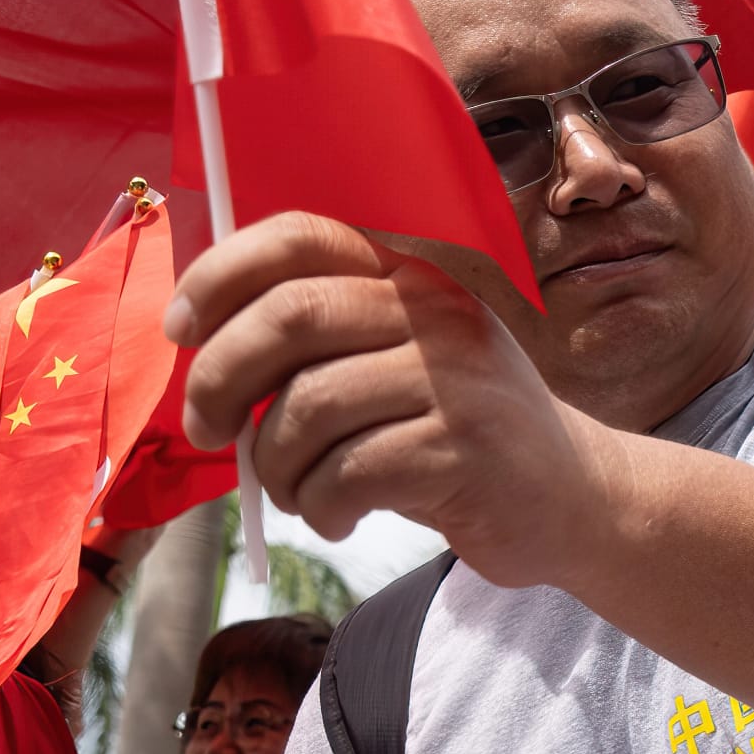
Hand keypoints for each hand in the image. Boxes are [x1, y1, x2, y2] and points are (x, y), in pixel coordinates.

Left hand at [167, 211, 629, 587]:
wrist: (571, 497)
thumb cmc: (453, 432)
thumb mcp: (396, 362)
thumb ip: (317, 343)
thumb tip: (200, 356)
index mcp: (409, 275)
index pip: (298, 236)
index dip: (220, 276)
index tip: (181, 331)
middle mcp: (437, 310)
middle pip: (288, 317)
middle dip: (218, 380)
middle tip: (206, 431)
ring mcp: (457, 379)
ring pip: (308, 409)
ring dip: (273, 465)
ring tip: (295, 490)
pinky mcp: (464, 451)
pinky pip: (346, 475)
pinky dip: (319, 506)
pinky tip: (338, 516)